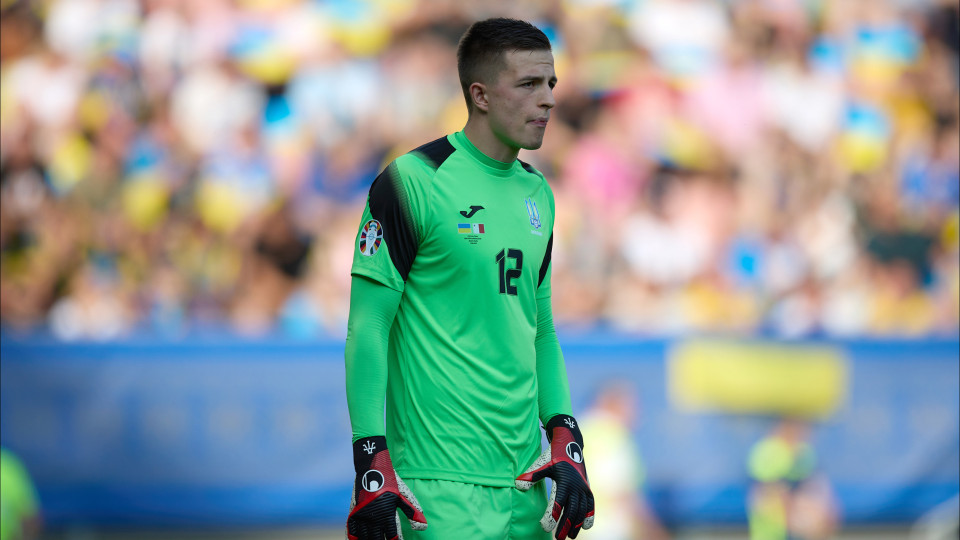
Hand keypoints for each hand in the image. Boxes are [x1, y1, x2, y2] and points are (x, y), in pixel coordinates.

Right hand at [347, 436, 426, 539]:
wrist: (371, 468)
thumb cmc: (389, 481)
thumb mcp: (402, 495)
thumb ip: (412, 511)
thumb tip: (424, 527)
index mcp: (387, 514)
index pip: (392, 536)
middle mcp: (373, 517)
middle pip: (377, 539)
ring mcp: (362, 515)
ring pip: (364, 537)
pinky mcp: (353, 512)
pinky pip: (351, 531)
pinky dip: (355, 539)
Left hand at [516, 415, 594, 539]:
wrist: (570, 443)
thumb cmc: (553, 455)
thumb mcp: (542, 463)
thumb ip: (531, 475)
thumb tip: (518, 484)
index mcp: (564, 481)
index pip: (558, 503)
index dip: (552, 516)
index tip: (545, 526)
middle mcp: (576, 486)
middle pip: (571, 510)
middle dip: (565, 525)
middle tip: (558, 538)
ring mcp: (583, 487)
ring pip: (582, 510)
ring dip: (577, 524)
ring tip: (571, 536)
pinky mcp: (587, 487)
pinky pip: (591, 504)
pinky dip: (589, 515)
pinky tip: (586, 527)